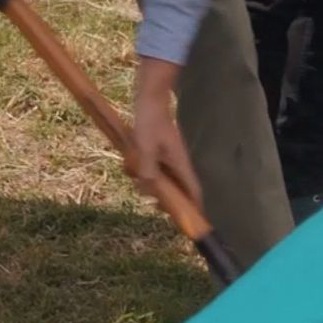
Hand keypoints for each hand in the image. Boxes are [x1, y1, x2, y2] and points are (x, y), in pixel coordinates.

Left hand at [132, 57, 202, 205]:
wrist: (148, 98)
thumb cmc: (150, 122)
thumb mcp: (145, 148)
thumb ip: (147, 171)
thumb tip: (149, 191)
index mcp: (180, 164)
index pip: (193, 192)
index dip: (193, 209)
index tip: (190, 224)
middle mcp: (178, 162)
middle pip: (179, 190)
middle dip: (166, 199)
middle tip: (152, 203)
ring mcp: (169, 156)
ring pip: (163, 179)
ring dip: (150, 183)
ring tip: (135, 177)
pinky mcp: (160, 150)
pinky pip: (154, 167)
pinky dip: (143, 170)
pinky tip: (130, 164)